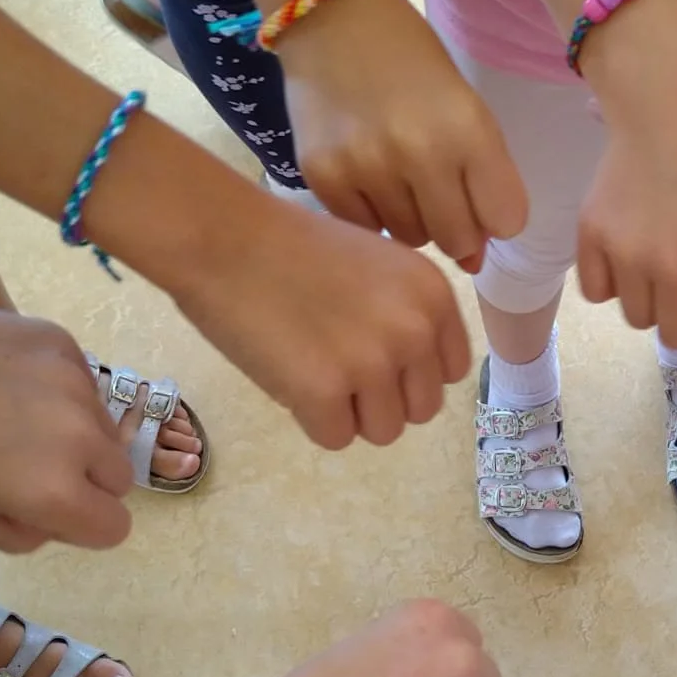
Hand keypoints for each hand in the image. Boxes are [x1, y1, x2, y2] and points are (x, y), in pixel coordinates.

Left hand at [0, 293, 133, 552]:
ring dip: (75, 433)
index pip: (114, 527)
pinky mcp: (63, 341)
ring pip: (104, 426)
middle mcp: (81, 437)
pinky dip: (58, 391)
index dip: (83, 526)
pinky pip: (82, 382)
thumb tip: (54, 519)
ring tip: (13, 418)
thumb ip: (18, 534)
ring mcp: (77, 383)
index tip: (49, 510)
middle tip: (31, 466)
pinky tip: (5, 380)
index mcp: (53, 492)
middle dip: (87, 479)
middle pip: (120, 476)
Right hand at [171, 193, 471, 449]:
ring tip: (312, 368)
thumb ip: (407, 314)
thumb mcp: (378, 266)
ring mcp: (372, 363)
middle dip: (382, 398)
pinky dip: (310, 419)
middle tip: (337, 365)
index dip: (412, 371)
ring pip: (384, 431)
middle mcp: (414, 330)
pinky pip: (336, 439)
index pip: (451, 371)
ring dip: (349, 413)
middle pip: (422, 409)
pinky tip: (289, 374)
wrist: (225, 238)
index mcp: (434, 296)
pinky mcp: (324, 392)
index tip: (374, 354)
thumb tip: (416, 373)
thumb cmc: (291, 246)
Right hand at [282, 0, 525, 272]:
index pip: (505, 220)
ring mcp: (367, 169)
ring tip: (396, 173)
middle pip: (457, 240)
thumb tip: (472, 262)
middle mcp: (420, 155)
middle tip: (435, 188)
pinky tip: (364, 173)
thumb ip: (481, 179)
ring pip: (410, 240)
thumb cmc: (411, 60)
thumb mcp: (465, 106)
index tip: (479, 196)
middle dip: (455, 225)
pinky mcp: (323, 178)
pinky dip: (371, 213)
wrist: (333, 17)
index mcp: (468, 130)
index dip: (495, 215)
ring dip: (412, 218)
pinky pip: (365, 230)